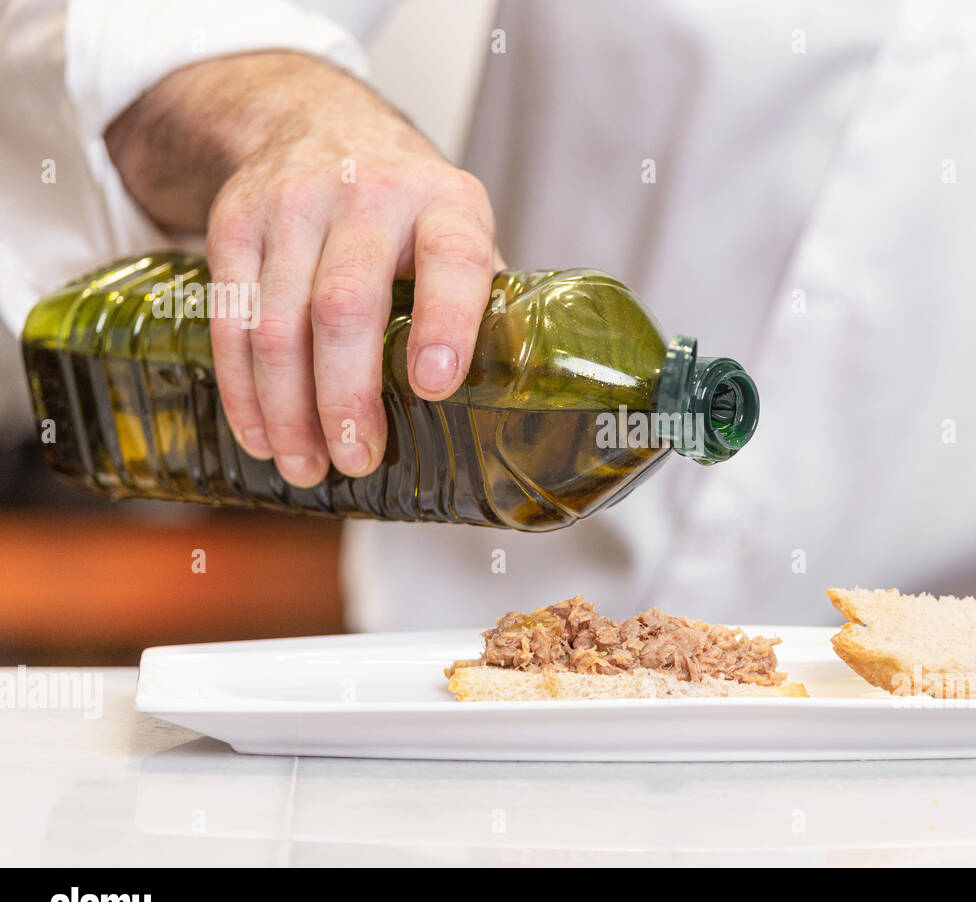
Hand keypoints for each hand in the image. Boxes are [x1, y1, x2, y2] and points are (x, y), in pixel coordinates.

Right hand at [106, 52, 502, 485]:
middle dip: (345, 396)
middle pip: (344, 307)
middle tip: (357, 459)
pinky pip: (230, 321)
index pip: (451, 259)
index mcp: (444, 204)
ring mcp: (293, 206)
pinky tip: (262, 435)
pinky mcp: (235, 224)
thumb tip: (507, 408)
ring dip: (288, 410)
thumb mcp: (459, 228)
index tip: (434, 385)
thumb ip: (482, 302)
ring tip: (307, 467)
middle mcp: (369, 196)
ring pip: (277, 325)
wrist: (315, 120)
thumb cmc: (408, 205)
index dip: (445, 323)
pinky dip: (243, 390)